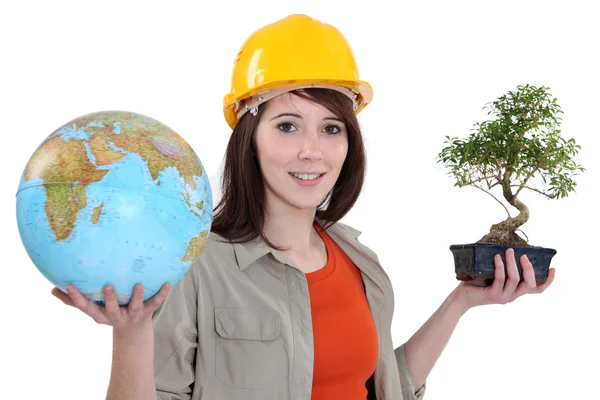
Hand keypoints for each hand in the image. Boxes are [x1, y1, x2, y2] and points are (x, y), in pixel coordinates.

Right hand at [51, 283, 170, 329]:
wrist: (133, 332)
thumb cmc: (109, 313)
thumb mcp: (92, 309)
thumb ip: (72, 301)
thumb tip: (52, 290)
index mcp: (101, 315)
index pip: (86, 307)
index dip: (77, 298)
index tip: (69, 285)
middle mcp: (116, 316)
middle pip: (111, 309)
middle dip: (109, 299)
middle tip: (107, 286)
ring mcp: (133, 315)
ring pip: (135, 306)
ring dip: (137, 296)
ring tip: (139, 285)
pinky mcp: (148, 312)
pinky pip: (156, 303)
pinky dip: (162, 294)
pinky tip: (168, 283)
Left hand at [451, 248, 554, 312]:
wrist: (461, 296)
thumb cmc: (477, 282)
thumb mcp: (493, 272)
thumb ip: (503, 265)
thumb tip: (509, 245)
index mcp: (515, 290)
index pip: (537, 289)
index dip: (548, 281)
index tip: (553, 268)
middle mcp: (512, 295)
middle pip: (530, 284)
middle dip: (529, 268)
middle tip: (523, 255)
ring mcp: (503, 296)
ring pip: (515, 280)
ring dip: (513, 263)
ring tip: (509, 251)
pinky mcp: (493, 295)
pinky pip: (500, 279)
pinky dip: (500, 266)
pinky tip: (496, 257)